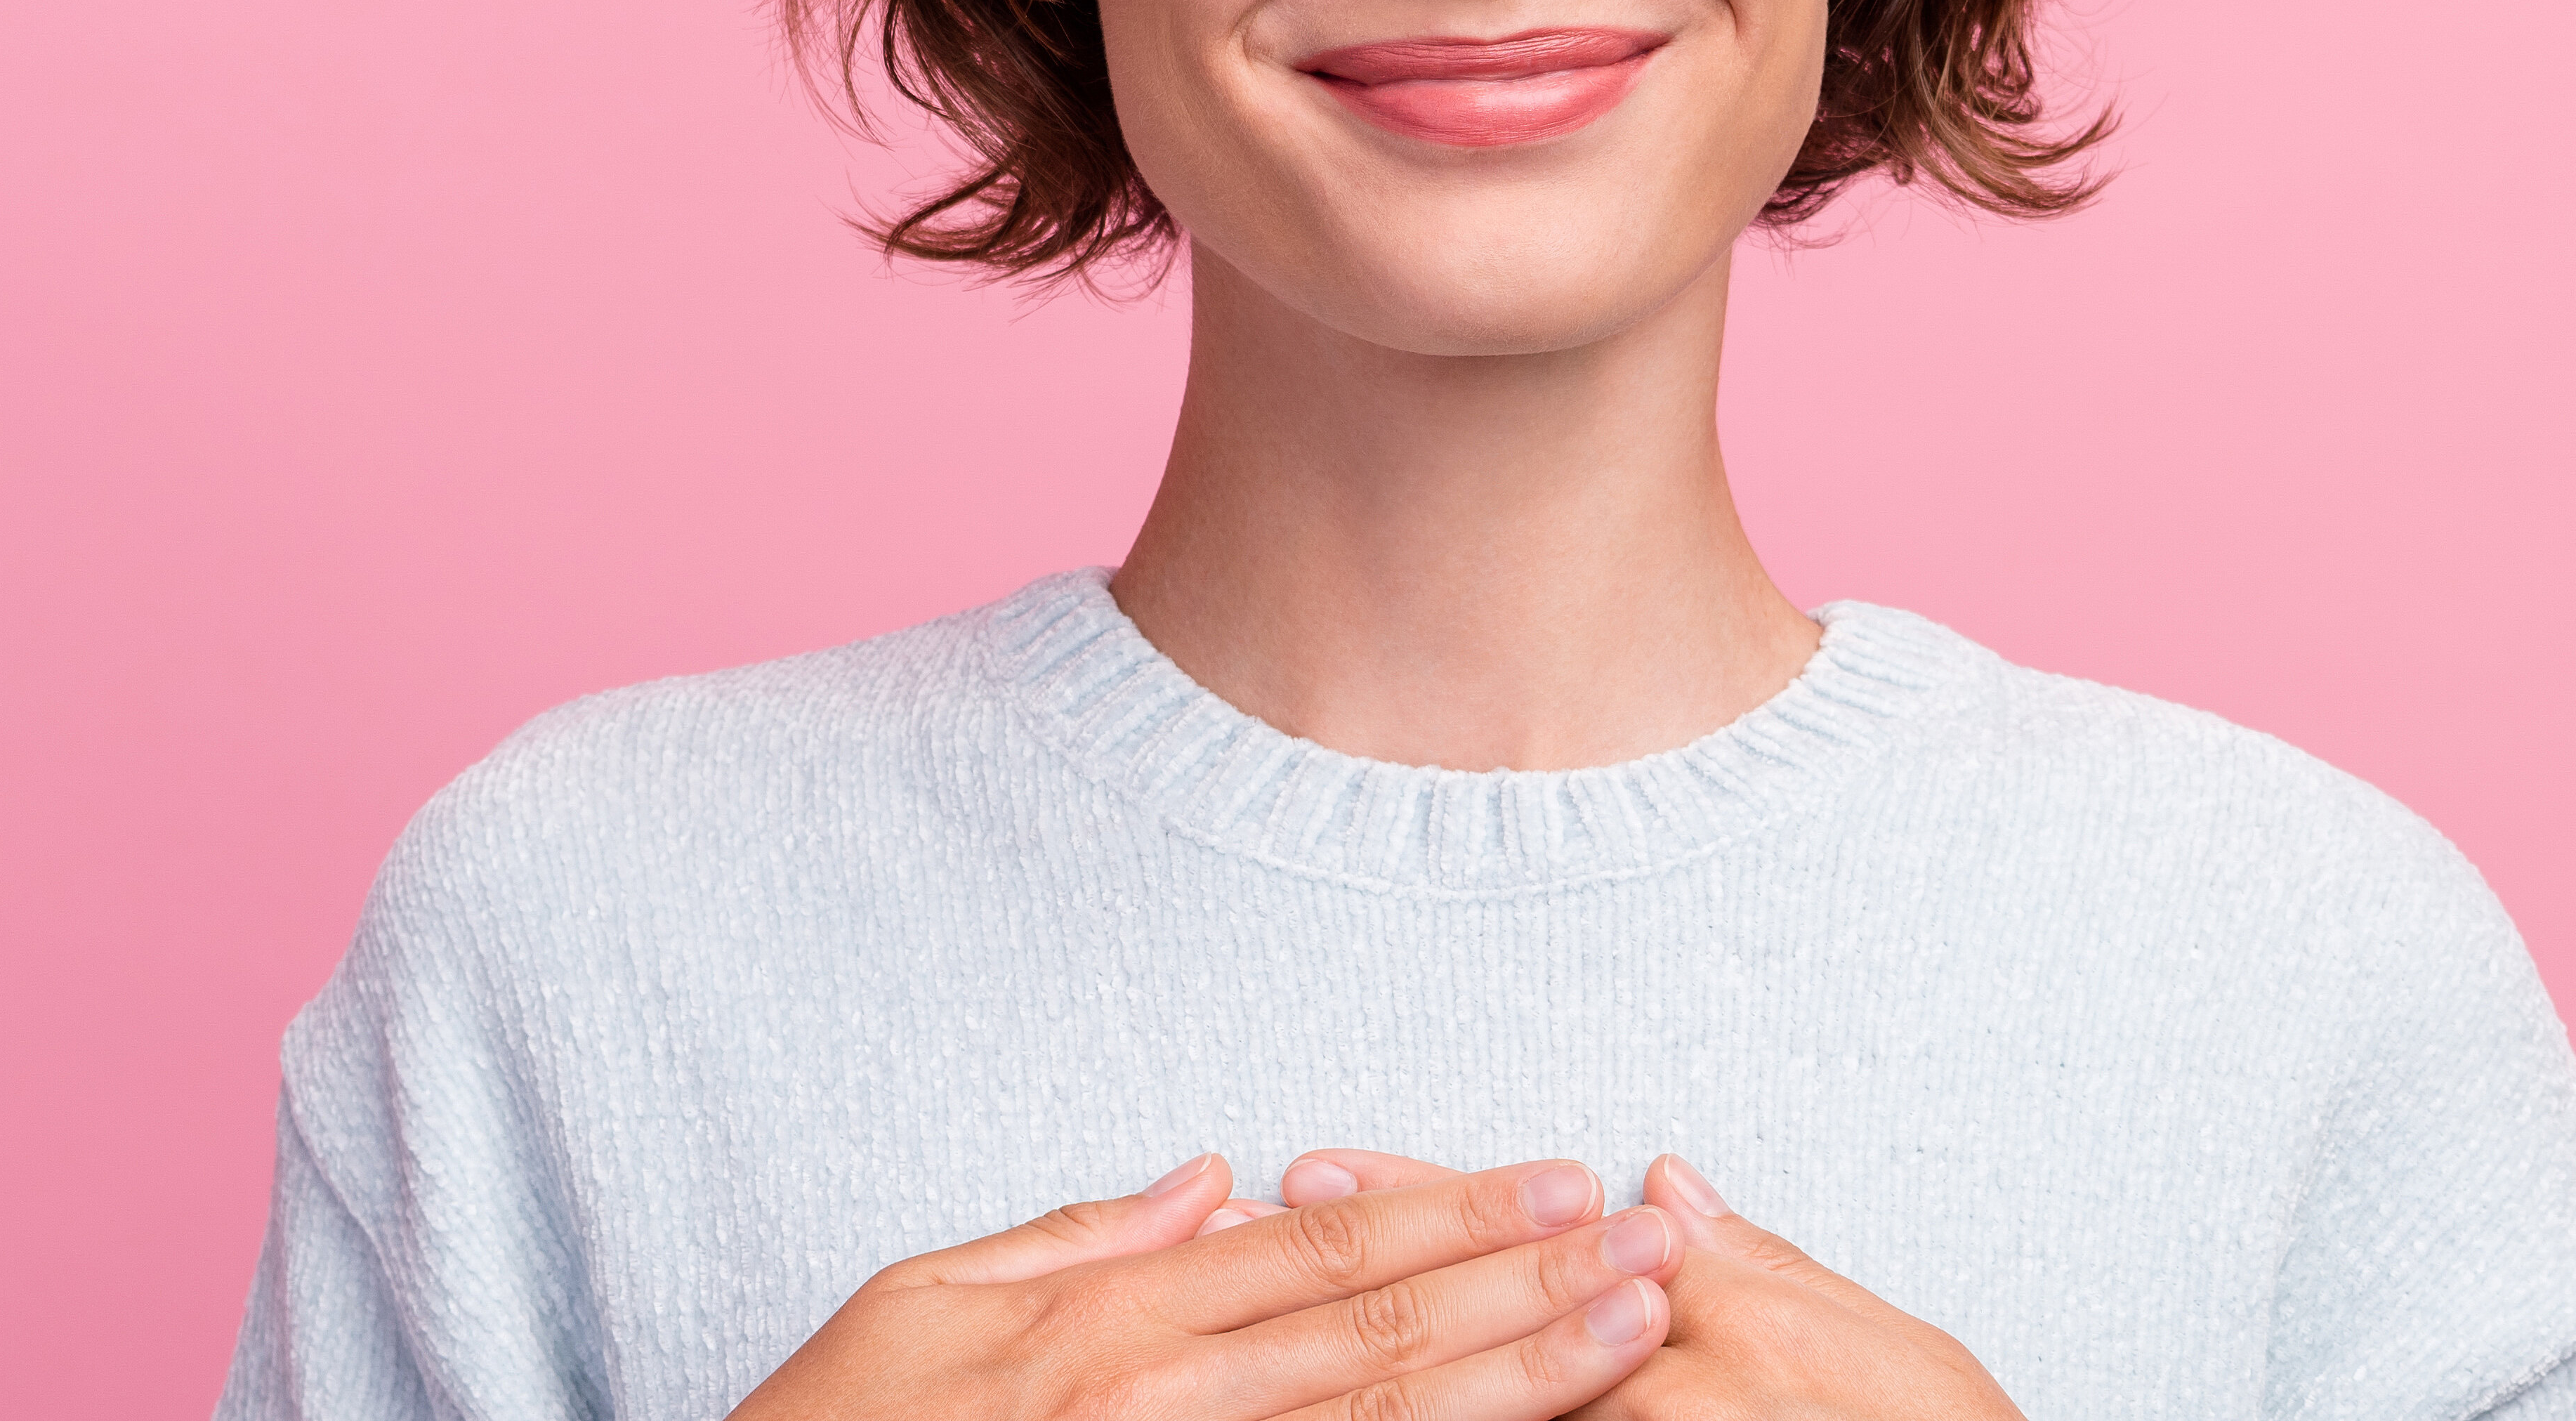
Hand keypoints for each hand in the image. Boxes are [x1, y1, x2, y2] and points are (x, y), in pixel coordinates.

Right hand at [724, 1152, 1684, 1420]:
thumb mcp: (913, 1307)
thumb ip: (1069, 1240)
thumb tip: (1208, 1177)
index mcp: (1103, 1328)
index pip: (1316, 1253)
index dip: (1455, 1217)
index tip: (1569, 1185)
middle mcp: (1157, 1405)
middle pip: (1381, 1339)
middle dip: (1535, 1290)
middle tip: (1662, 1245)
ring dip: (1527, 1381)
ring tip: (1640, 1332)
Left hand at [1273, 1152, 2020, 1420]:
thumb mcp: (1881, 1348)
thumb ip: (1764, 1264)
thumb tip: (1667, 1187)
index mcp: (1714, 1317)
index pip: (1538, 1245)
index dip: (1418, 1203)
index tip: (1318, 1169)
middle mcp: (1661, 1385)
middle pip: (1472, 1323)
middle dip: (1349, 1272)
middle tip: (1236, 1219)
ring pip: (1474, 1403)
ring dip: (1353, 1369)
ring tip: (1233, 1339)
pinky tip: (1344, 1414)